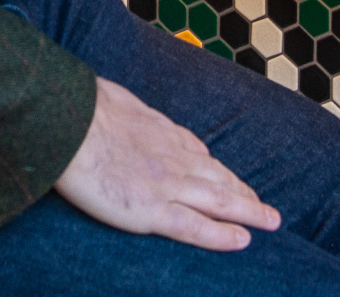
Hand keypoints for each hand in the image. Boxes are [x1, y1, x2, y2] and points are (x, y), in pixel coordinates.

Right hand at [52, 77, 281, 251]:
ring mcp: (166, 184)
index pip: (198, 153)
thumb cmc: (80, 109)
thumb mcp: (109, 98)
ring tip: (270, 221)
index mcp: (158, 131)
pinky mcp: (153, 210)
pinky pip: (196, 227)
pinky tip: (242, 240)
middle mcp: (171, 157)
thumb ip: (119, 109)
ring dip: (249, 211)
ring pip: (220, 200)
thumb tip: (110, 103)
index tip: (231, 177)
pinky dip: (222, 235)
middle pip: (217, 177)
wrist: (69, 123)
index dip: (218, 169)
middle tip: (264, 205)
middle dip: (243, 191)